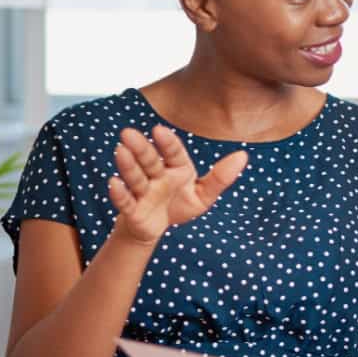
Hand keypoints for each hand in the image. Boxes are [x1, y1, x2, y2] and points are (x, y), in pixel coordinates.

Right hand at [106, 124, 246, 243]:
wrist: (157, 227)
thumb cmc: (180, 204)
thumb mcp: (204, 195)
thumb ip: (221, 177)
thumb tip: (244, 155)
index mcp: (177, 167)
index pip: (173, 152)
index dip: (166, 142)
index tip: (158, 130)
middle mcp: (157, 175)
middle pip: (149, 160)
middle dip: (140, 148)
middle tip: (128, 133)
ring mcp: (143, 191)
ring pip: (135, 176)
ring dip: (128, 165)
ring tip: (120, 150)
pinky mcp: (132, 209)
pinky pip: (125, 200)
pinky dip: (119, 193)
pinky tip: (113, 183)